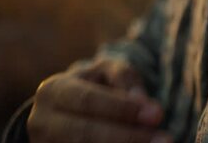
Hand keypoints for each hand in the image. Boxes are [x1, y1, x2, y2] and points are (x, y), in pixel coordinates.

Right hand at [27, 57, 171, 142]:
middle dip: (127, 138)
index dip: (122, 109)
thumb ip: (125, 78)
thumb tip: (142, 101)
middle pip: (84, 134)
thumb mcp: (107, 72)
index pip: (88, 100)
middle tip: (165, 140)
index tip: (157, 115)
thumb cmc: (94, 87)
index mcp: (53, 91)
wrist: (66, 112)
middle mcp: (42, 122)